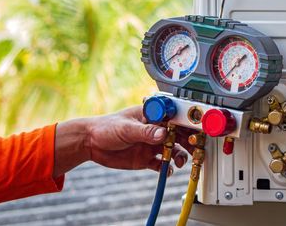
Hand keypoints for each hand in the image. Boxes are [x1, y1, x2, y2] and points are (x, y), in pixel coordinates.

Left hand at [53, 106, 192, 177]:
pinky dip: (167, 168)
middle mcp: (155, 130)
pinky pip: (161, 164)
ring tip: (179, 163)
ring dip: (179, 156)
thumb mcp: (126, 128)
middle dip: (188, 142)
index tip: (196, 131)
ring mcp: (151, 144)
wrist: (90, 144)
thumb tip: (163, 134)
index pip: (175, 118)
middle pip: (178, 135)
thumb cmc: (105, 127)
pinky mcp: (146, 158)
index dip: (187, 124)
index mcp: (153, 116)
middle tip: (196, 149)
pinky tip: (167, 170)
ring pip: (173, 150)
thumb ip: (145, 132)